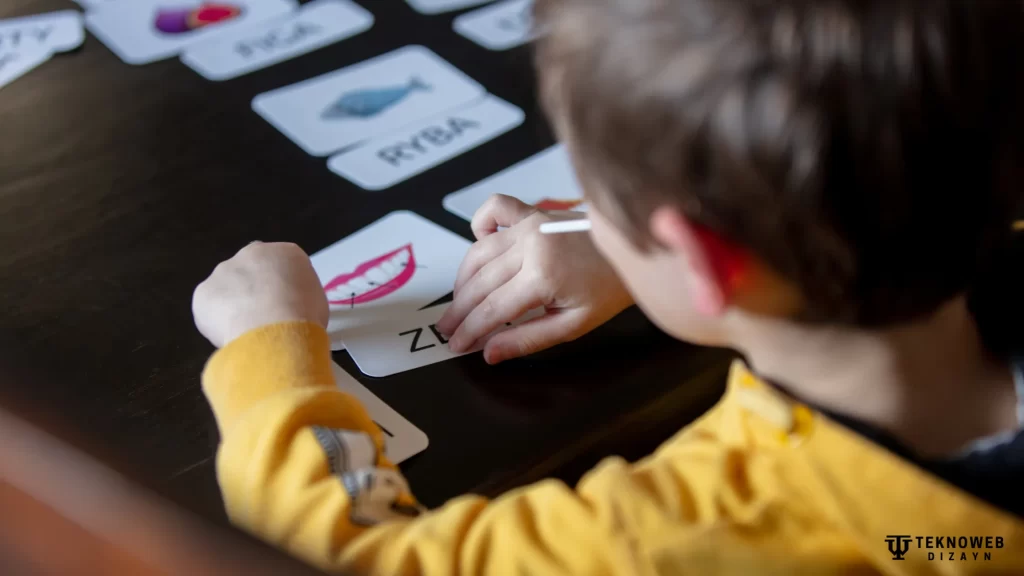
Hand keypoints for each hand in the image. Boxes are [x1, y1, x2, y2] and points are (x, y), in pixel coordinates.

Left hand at [193, 242, 328, 347]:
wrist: (274, 330)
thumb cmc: (304, 316)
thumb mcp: (317, 300)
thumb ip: (299, 294)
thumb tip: (287, 304)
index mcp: (286, 253)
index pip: (282, 264)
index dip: (281, 287)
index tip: (284, 306)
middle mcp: (252, 253)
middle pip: (250, 270)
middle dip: (253, 290)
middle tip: (262, 318)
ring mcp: (223, 271)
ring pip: (227, 288)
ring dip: (233, 305)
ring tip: (247, 332)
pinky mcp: (203, 292)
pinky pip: (210, 308)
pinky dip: (217, 322)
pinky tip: (232, 337)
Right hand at [436, 194, 632, 363]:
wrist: (634, 248)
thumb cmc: (609, 287)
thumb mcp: (573, 324)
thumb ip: (528, 339)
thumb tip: (490, 353)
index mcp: (543, 276)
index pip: (492, 310)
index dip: (470, 330)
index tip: (456, 345)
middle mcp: (531, 245)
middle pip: (480, 283)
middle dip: (459, 311)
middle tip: (446, 329)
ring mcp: (529, 224)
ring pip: (479, 252)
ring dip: (462, 279)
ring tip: (457, 301)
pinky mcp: (532, 211)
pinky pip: (494, 209)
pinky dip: (479, 224)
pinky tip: (478, 245)